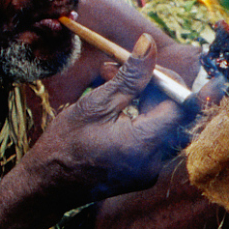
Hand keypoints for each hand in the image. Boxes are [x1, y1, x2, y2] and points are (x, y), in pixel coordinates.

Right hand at [34, 35, 191, 200]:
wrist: (47, 185)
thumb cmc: (65, 144)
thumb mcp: (97, 103)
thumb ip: (130, 75)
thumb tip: (149, 44)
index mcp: (143, 145)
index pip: (181, 105)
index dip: (167, 81)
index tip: (142, 67)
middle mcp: (154, 163)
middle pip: (175, 114)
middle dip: (152, 88)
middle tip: (119, 71)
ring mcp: (150, 171)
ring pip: (164, 124)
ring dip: (144, 100)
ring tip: (110, 86)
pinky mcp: (144, 173)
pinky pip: (153, 139)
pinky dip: (140, 119)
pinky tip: (115, 111)